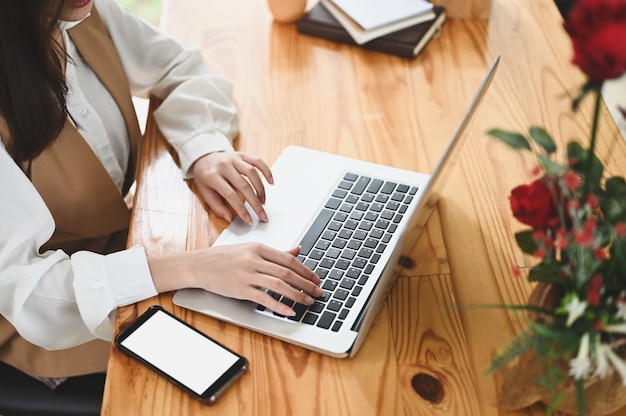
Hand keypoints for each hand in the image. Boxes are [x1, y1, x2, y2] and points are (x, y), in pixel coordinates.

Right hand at [149, 244, 323, 315]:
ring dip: (297, 295)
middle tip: (318, 292)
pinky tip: (289, 311)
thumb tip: (296, 250)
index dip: (305, 270)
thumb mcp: (249, 249)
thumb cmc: (222, 258)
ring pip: (279, 285)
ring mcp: (247, 274)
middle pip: (287, 272)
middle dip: (306, 284)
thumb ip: (274, 252)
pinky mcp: (240, 289)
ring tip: (308, 302)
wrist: (198, 265)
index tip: (316, 279)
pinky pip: (264, 298)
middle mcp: (254, 259)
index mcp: (258, 248)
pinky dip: (279, 305)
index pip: (288, 259)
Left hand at [191, 151, 272, 223]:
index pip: (230, 194)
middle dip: (255, 203)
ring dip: (260, 189)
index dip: (241, 209)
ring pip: (252, 173)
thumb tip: (229, 218)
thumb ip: (216, 206)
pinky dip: (266, 171)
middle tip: (262, 215)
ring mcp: (234, 158)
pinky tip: (271, 182)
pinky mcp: (242, 155)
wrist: (203, 156)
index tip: (249, 220)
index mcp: (212, 176)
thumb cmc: (205, 176)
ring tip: (263, 201)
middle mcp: (224, 165)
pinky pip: (257, 161)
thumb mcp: (204, 192)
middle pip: (244, 185)